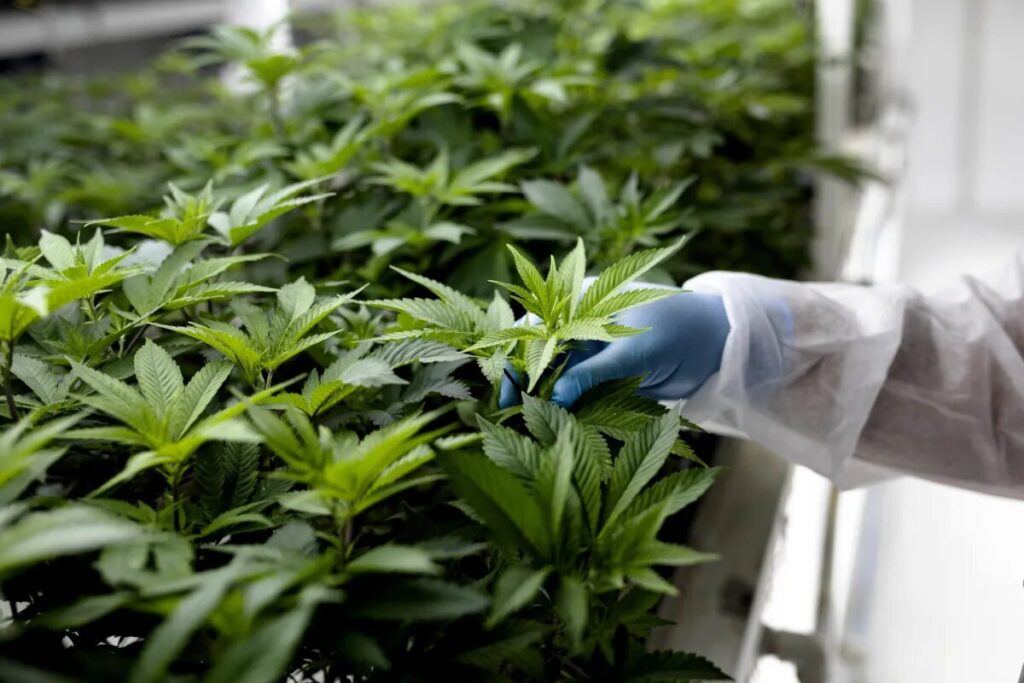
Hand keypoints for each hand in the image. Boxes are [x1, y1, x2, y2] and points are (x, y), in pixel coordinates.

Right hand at [499, 285, 730, 408]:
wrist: (717, 345)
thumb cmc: (677, 331)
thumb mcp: (632, 352)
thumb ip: (592, 374)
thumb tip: (554, 398)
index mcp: (582, 305)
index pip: (534, 327)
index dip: (516, 356)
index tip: (509, 388)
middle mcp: (580, 328)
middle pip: (539, 355)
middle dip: (525, 382)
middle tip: (514, 413)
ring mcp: (592, 355)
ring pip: (555, 377)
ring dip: (544, 399)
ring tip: (532, 424)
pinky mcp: (604, 378)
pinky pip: (576, 394)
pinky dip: (566, 409)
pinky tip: (558, 425)